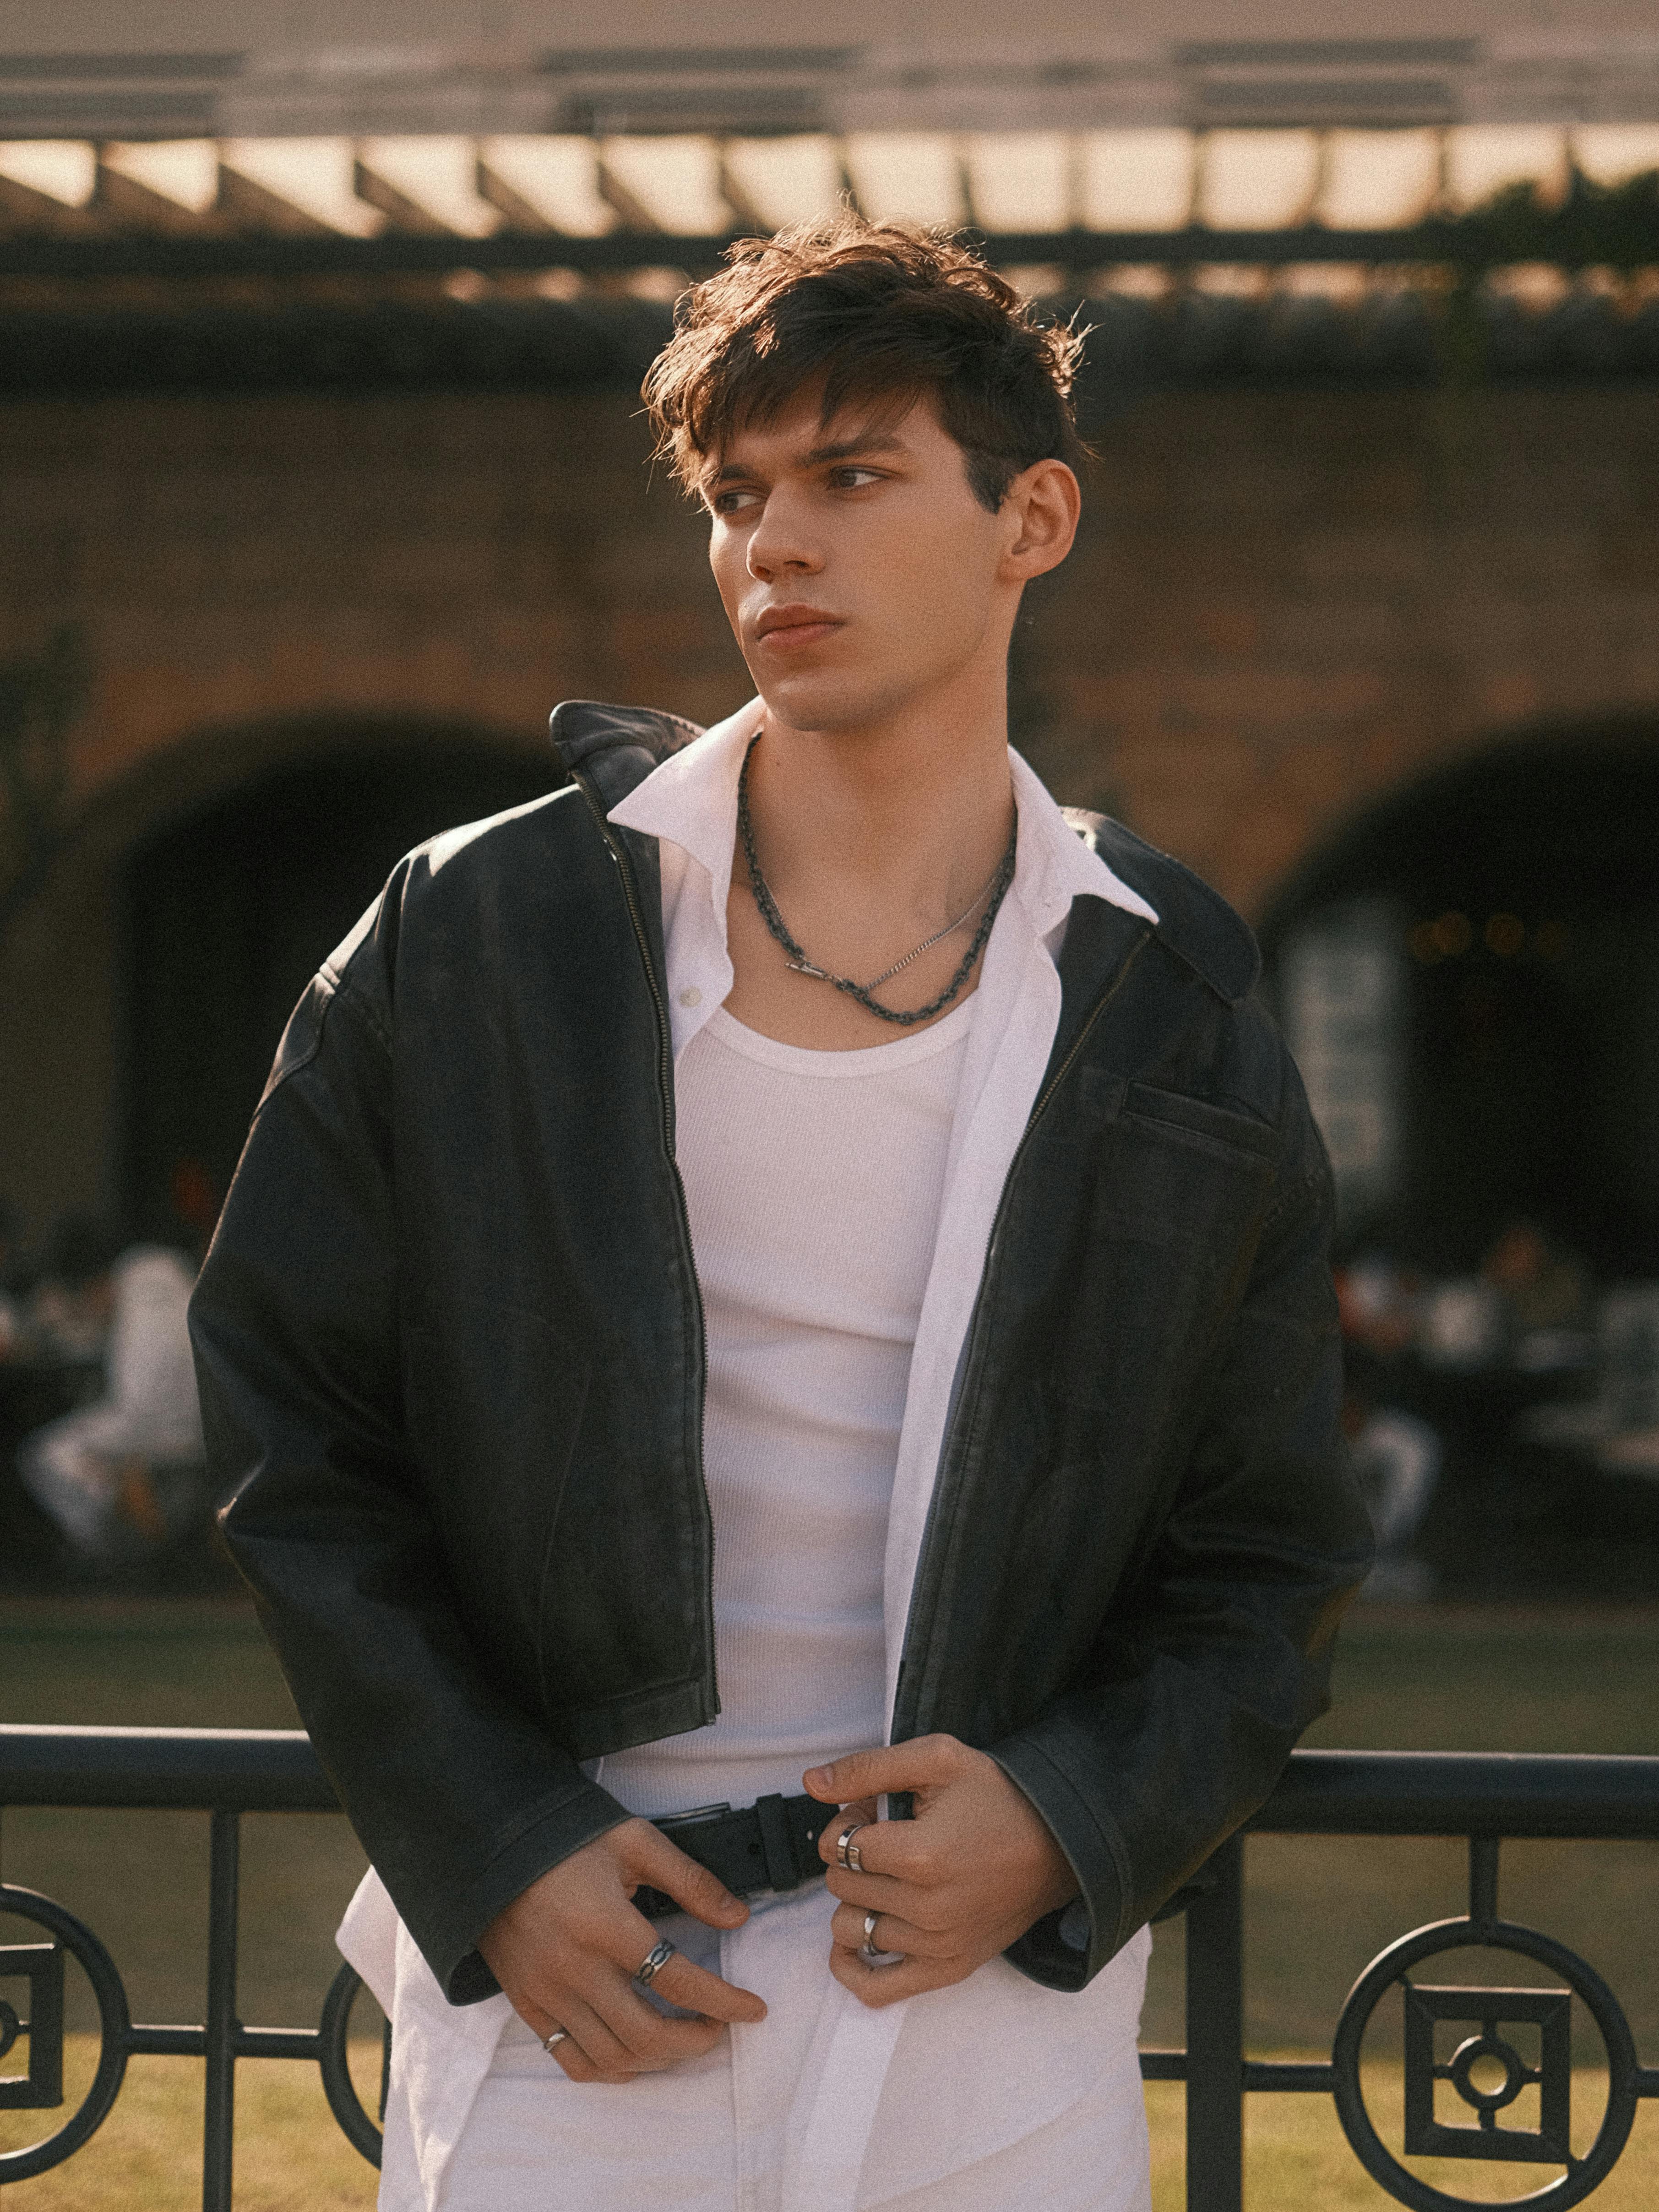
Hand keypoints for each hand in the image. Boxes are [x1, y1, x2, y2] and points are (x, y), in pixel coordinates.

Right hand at [477, 1819, 767, 2083]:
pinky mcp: (527, 2004)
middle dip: (695, 2040)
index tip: (754, 2010)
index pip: (677, 1980)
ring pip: (613, 2055)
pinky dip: (609, 2069)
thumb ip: (690, 1880)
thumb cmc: (568, 1838)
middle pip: (647, 2033)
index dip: (724, 2001)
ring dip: (659, 2059)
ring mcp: (547, 1992)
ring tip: (684, 2040)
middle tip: (719, 2028)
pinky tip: (634, 2058)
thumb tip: (738, 1916)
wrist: (491, 1845)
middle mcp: (575, 1968)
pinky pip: (571, 2059)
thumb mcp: (635, 1842)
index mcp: (606, 1924)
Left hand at [805, 1736, 1076, 2009]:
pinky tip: (860, 1938)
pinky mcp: (948, 1969)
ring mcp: (937, 1946)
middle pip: (840, 1886)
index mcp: (921, 1855)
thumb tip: (813, 1782)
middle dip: (851, 1856)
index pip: (839, 1846)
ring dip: (857, 1899)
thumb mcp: (937, 1759)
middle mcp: (927, 1909)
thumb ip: (868, 1768)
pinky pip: (875, 1988)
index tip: (873, 1811)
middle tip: (885, 1839)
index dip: (848, 1820)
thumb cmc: (997, 1798)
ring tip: (889, 1877)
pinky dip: (853, 1968)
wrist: (1056, 1844)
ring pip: (849, 1929)